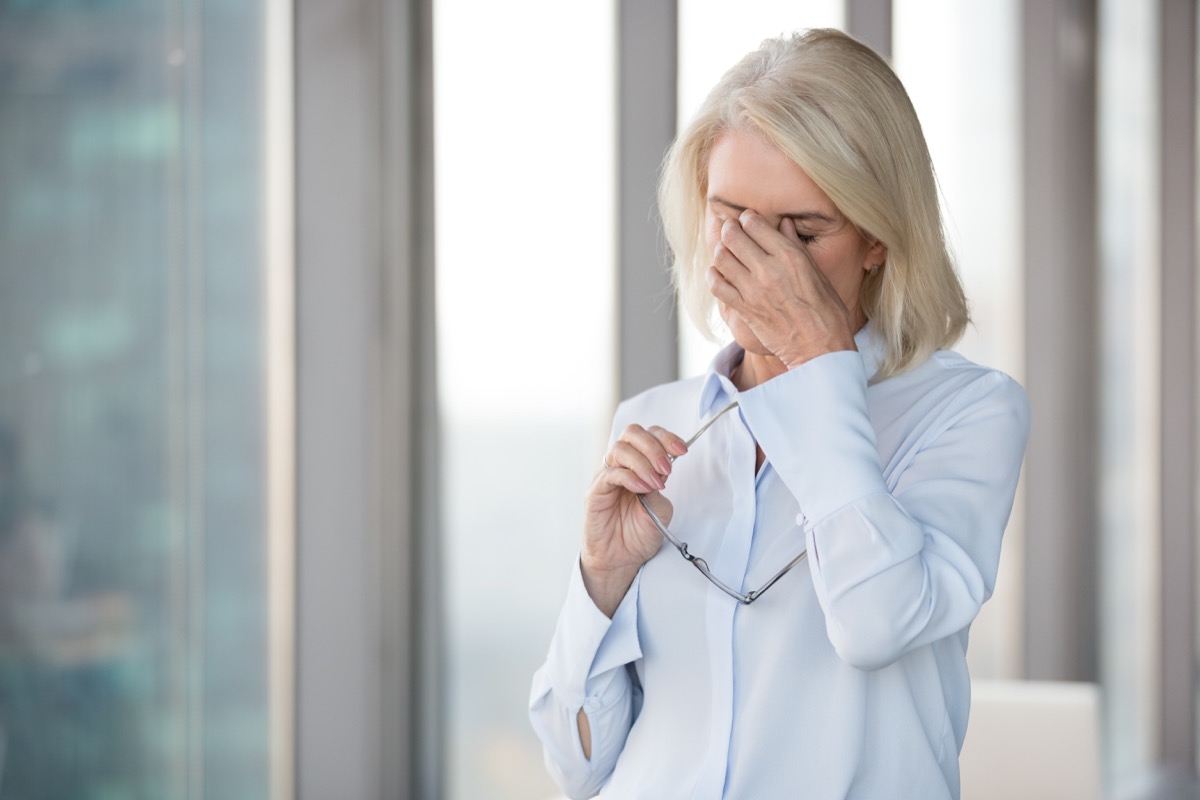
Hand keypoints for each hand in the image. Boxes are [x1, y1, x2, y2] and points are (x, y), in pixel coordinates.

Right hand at [582, 423, 687, 615]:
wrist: (622, 559)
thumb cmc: (639, 533)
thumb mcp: (660, 508)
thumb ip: (660, 485)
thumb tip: (662, 467)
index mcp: (639, 464)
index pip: (649, 435)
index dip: (666, 438)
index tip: (682, 450)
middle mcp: (621, 465)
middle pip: (632, 433)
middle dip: (654, 445)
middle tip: (666, 468)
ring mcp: (607, 476)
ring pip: (620, 449)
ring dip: (643, 463)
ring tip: (656, 483)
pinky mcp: (596, 491)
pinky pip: (610, 473)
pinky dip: (630, 477)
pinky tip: (642, 488)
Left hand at [708, 210, 857, 368]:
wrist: (820, 348)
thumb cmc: (827, 311)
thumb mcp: (819, 273)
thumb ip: (797, 247)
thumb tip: (784, 223)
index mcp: (790, 257)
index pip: (755, 224)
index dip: (747, 218)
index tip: (746, 220)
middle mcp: (768, 270)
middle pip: (733, 237)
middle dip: (728, 228)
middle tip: (729, 229)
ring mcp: (753, 291)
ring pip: (721, 259)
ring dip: (720, 250)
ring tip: (725, 250)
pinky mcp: (744, 310)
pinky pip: (717, 287)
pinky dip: (713, 276)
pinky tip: (718, 274)